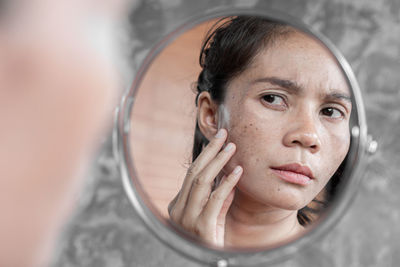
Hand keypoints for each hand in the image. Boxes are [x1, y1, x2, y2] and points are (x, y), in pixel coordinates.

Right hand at [168, 128, 242, 246]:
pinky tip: (237, 171)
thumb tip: (228, 173)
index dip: (205, 155)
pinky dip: (227, 183)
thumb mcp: (214, 213)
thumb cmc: (213, 238)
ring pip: (202, 182)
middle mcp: (178, 210)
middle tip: (223, 134)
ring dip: (218, 162)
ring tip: (232, 147)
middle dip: (210, 151)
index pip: (191, 174)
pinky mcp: (202, 227)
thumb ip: (218, 195)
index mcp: (177, 205)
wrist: (214, 261)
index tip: (217, 140)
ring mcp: (187, 219)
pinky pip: (215, 199)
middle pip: (194, 173)